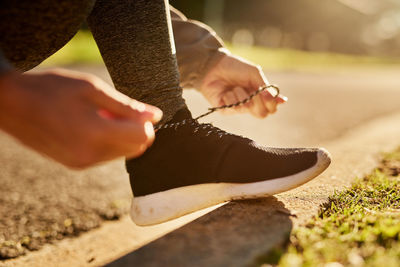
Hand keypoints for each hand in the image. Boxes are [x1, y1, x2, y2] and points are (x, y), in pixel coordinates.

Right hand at [0, 69, 161, 167]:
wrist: (12, 104)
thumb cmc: (51, 89)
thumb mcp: (92, 89)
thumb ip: (127, 106)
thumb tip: (156, 115)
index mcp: (96, 134)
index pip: (142, 138)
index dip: (147, 123)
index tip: (138, 110)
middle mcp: (90, 155)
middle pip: (135, 149)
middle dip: (136, 130)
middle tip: (118, 110)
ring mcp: (81, 163)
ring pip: (122, 153)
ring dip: (122, 136)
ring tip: (101, 115)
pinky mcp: (75, 164)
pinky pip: (105, 156)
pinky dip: (108, 142)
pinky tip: (92, 124)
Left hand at [200, 53, 286, 117]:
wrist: (214, 65)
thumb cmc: (235, 67)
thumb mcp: (254, 73)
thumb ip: (266, 87)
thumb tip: (282, 101)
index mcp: (259, 95)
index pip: (271, 108)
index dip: (272, 104)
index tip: (268, 96)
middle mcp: (250, 103)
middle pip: (262, 114)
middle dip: (259, 102)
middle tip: (253, 92)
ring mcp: (237, 107)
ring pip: (248, 110)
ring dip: (242, 95)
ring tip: (235, 87)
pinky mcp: (225, 109)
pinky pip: (233, 108)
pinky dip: (231, 97)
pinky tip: (225, 91)